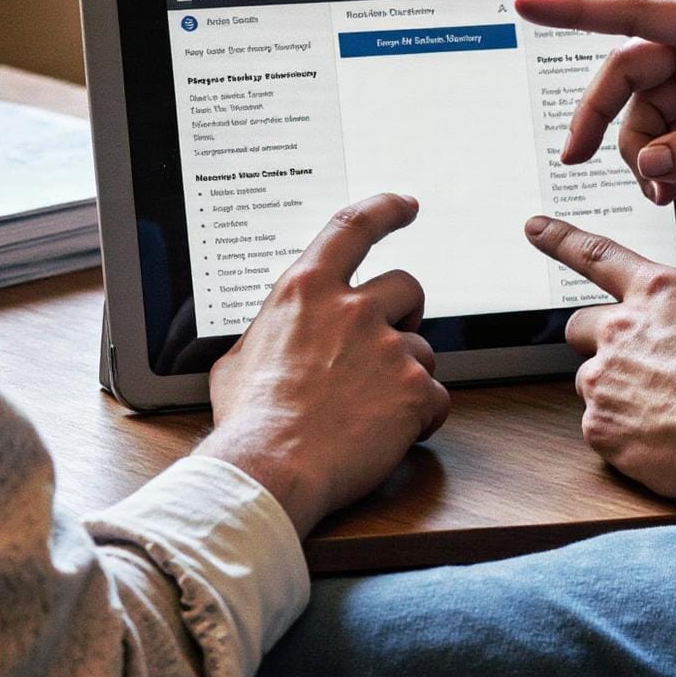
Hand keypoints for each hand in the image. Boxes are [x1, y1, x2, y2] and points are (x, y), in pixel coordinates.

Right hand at [197, 194, 450, 535]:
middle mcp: (353, 309)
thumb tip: (270, 341)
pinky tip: (391, 435)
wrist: (269, 470)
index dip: (386, 209)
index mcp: (307, 290)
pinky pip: (436, 397)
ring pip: (422, 349)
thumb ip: (268, 336)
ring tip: (370, 411)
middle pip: (407, 287)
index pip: (354, 227)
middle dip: (406, 313)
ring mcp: (388, 348)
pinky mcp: (413, 389)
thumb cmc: (249, 423)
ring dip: (407, 375)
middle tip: (390, 345)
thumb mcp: (238, 360)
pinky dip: (421, 417)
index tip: (407, 205)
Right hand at [515, 0, 675, 215]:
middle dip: (604, 118)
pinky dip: (664, 159)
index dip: (575, 11)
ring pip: (647, 108)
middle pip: (630, 72)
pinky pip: (671, 129)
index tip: (529, 6)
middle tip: (580, 160)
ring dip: (642, 151)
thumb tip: (650, 163)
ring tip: (662, 191)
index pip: (635, 14)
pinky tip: (672, 187)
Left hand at [527, 213, 675, 506]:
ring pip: (593, 381)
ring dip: (615, 393)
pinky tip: (658, 440)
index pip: (595, 255)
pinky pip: (599, 425)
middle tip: (631, 369)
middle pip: (579, 326)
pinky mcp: (598, 423)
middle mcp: (620, 327)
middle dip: (597, 343)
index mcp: (656, 291)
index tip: (534, 228)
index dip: (559, 239)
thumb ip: (674, 320)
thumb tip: (666, 337)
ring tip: (663, 412)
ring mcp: (603, 375)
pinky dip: (622, 433)